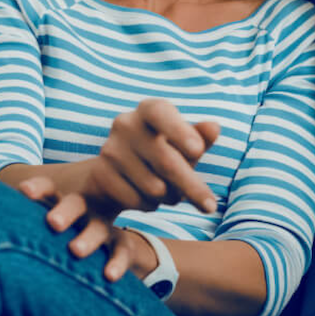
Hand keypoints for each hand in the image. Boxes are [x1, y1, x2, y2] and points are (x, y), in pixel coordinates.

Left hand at [18, 176, 158, 281]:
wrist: (98, 231)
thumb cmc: (59, 226)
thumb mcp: (43, 219)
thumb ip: (24, 220)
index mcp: (60, 199)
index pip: (49, 189)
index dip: (38, 189)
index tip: (24, 192)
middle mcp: (83, 208)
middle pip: (75, 204)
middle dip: (65, 211)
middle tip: (52, 223)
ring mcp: (102, 224)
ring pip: (99, 227)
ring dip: (89, 237)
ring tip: (76, 251)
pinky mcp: (118, 242)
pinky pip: (122, 249)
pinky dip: (118, 261)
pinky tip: (109, 275)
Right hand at [82, 98, 218, 217]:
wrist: (119, 169)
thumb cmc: (165, 149)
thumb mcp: (185, 141)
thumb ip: (200, 136)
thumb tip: (214, 128)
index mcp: (150, 109)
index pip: (161, 113)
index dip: (180, 131)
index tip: (199, 150)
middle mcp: (126, 124)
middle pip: (166, 161)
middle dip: (192, 187)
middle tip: (211, 206)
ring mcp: (110, 150)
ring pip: (154, 187)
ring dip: (171, 197)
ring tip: (171, 190)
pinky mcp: (100, 175)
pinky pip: (137, 201)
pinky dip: (151, 205)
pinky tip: (149, 196)